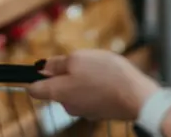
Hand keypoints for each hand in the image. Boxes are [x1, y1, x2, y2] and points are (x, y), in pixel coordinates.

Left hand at [28, 50, 159, 120]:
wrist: (136, 96)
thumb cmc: (106, 75)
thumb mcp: (78, 58)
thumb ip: (57, 64)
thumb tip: (42, 68)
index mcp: (58, 92)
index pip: (34, 90)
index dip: (35, 77)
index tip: (43, 68)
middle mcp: (68, 105)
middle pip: (57, 88)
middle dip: (65, 73)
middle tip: (82, 62)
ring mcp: (84, 110)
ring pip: (75, 90)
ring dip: (82, 78)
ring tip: (99, 69)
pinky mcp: (99, 111)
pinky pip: (90, 95)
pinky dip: (95, 86)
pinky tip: (107, 79)